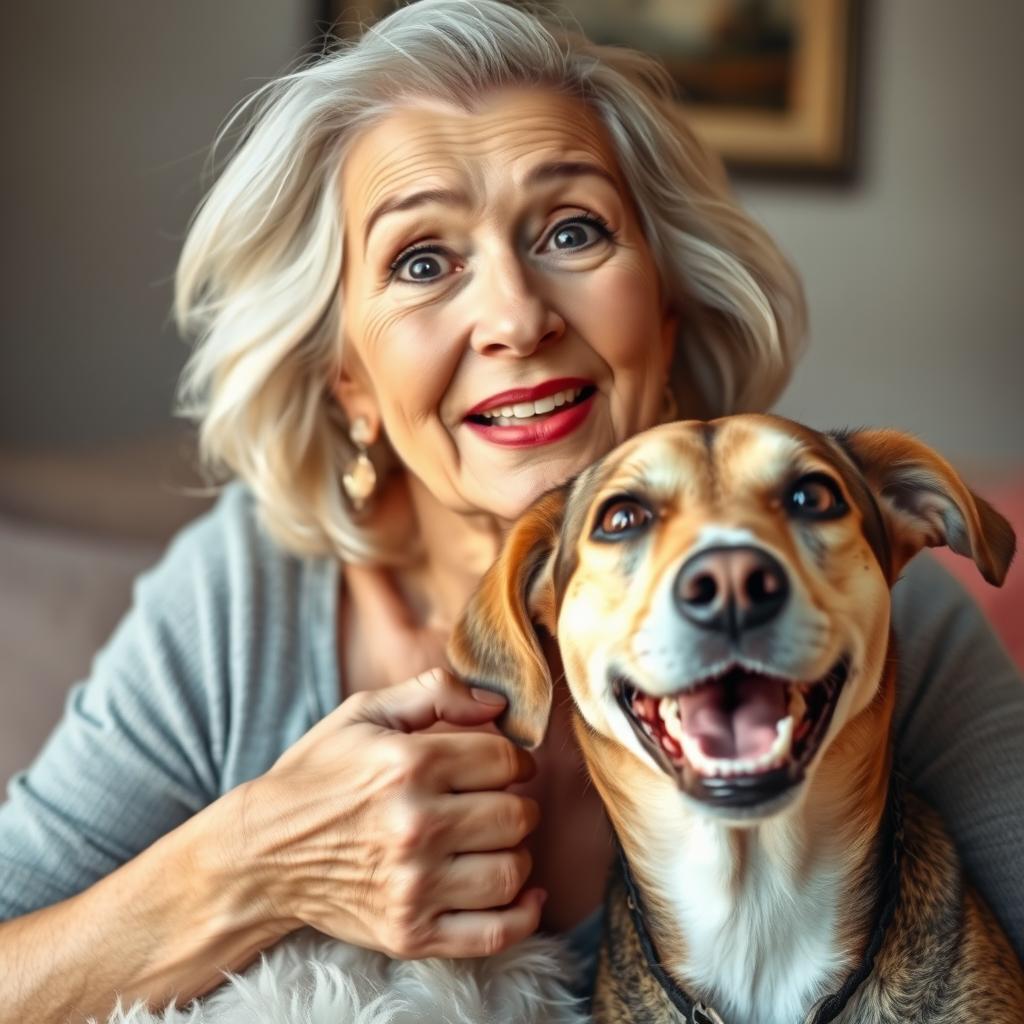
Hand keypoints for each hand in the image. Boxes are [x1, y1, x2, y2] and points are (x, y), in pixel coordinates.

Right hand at [232, 668, 543, 957]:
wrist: (261, 853)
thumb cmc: (318, 776)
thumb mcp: (365, 712)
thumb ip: (435, 692)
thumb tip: (497, 703)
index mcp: (408, 765)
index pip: (504, 760)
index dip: (515, 759)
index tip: (505, 766)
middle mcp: (414, 826)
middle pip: (515, 816)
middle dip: (518, 804)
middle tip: (498, 803)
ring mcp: (413, 886)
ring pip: (511, 871)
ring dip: (516, 854)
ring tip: (494, 843)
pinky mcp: (409, 933)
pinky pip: (493, 934)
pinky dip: (521, 915)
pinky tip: (521, 893)